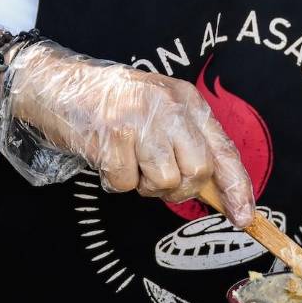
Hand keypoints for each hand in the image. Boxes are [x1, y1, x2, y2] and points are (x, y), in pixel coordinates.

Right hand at [0, 38, 254, 224]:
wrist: (56, 85)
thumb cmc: (110, 104)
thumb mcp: (158, 110)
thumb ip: (187, 141)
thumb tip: (215, 189)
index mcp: (186, 100)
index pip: (224, 150)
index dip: (237, 187)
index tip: (244, 217)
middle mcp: (169, 106)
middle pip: (197, 172)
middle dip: (178, 187)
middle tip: (154, 176)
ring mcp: (141, 120)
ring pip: (164, 182)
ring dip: (143, 184)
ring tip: (128, 161)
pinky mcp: (113, 136)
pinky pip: (126, 184)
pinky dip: (115, 180)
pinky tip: (107, 157)